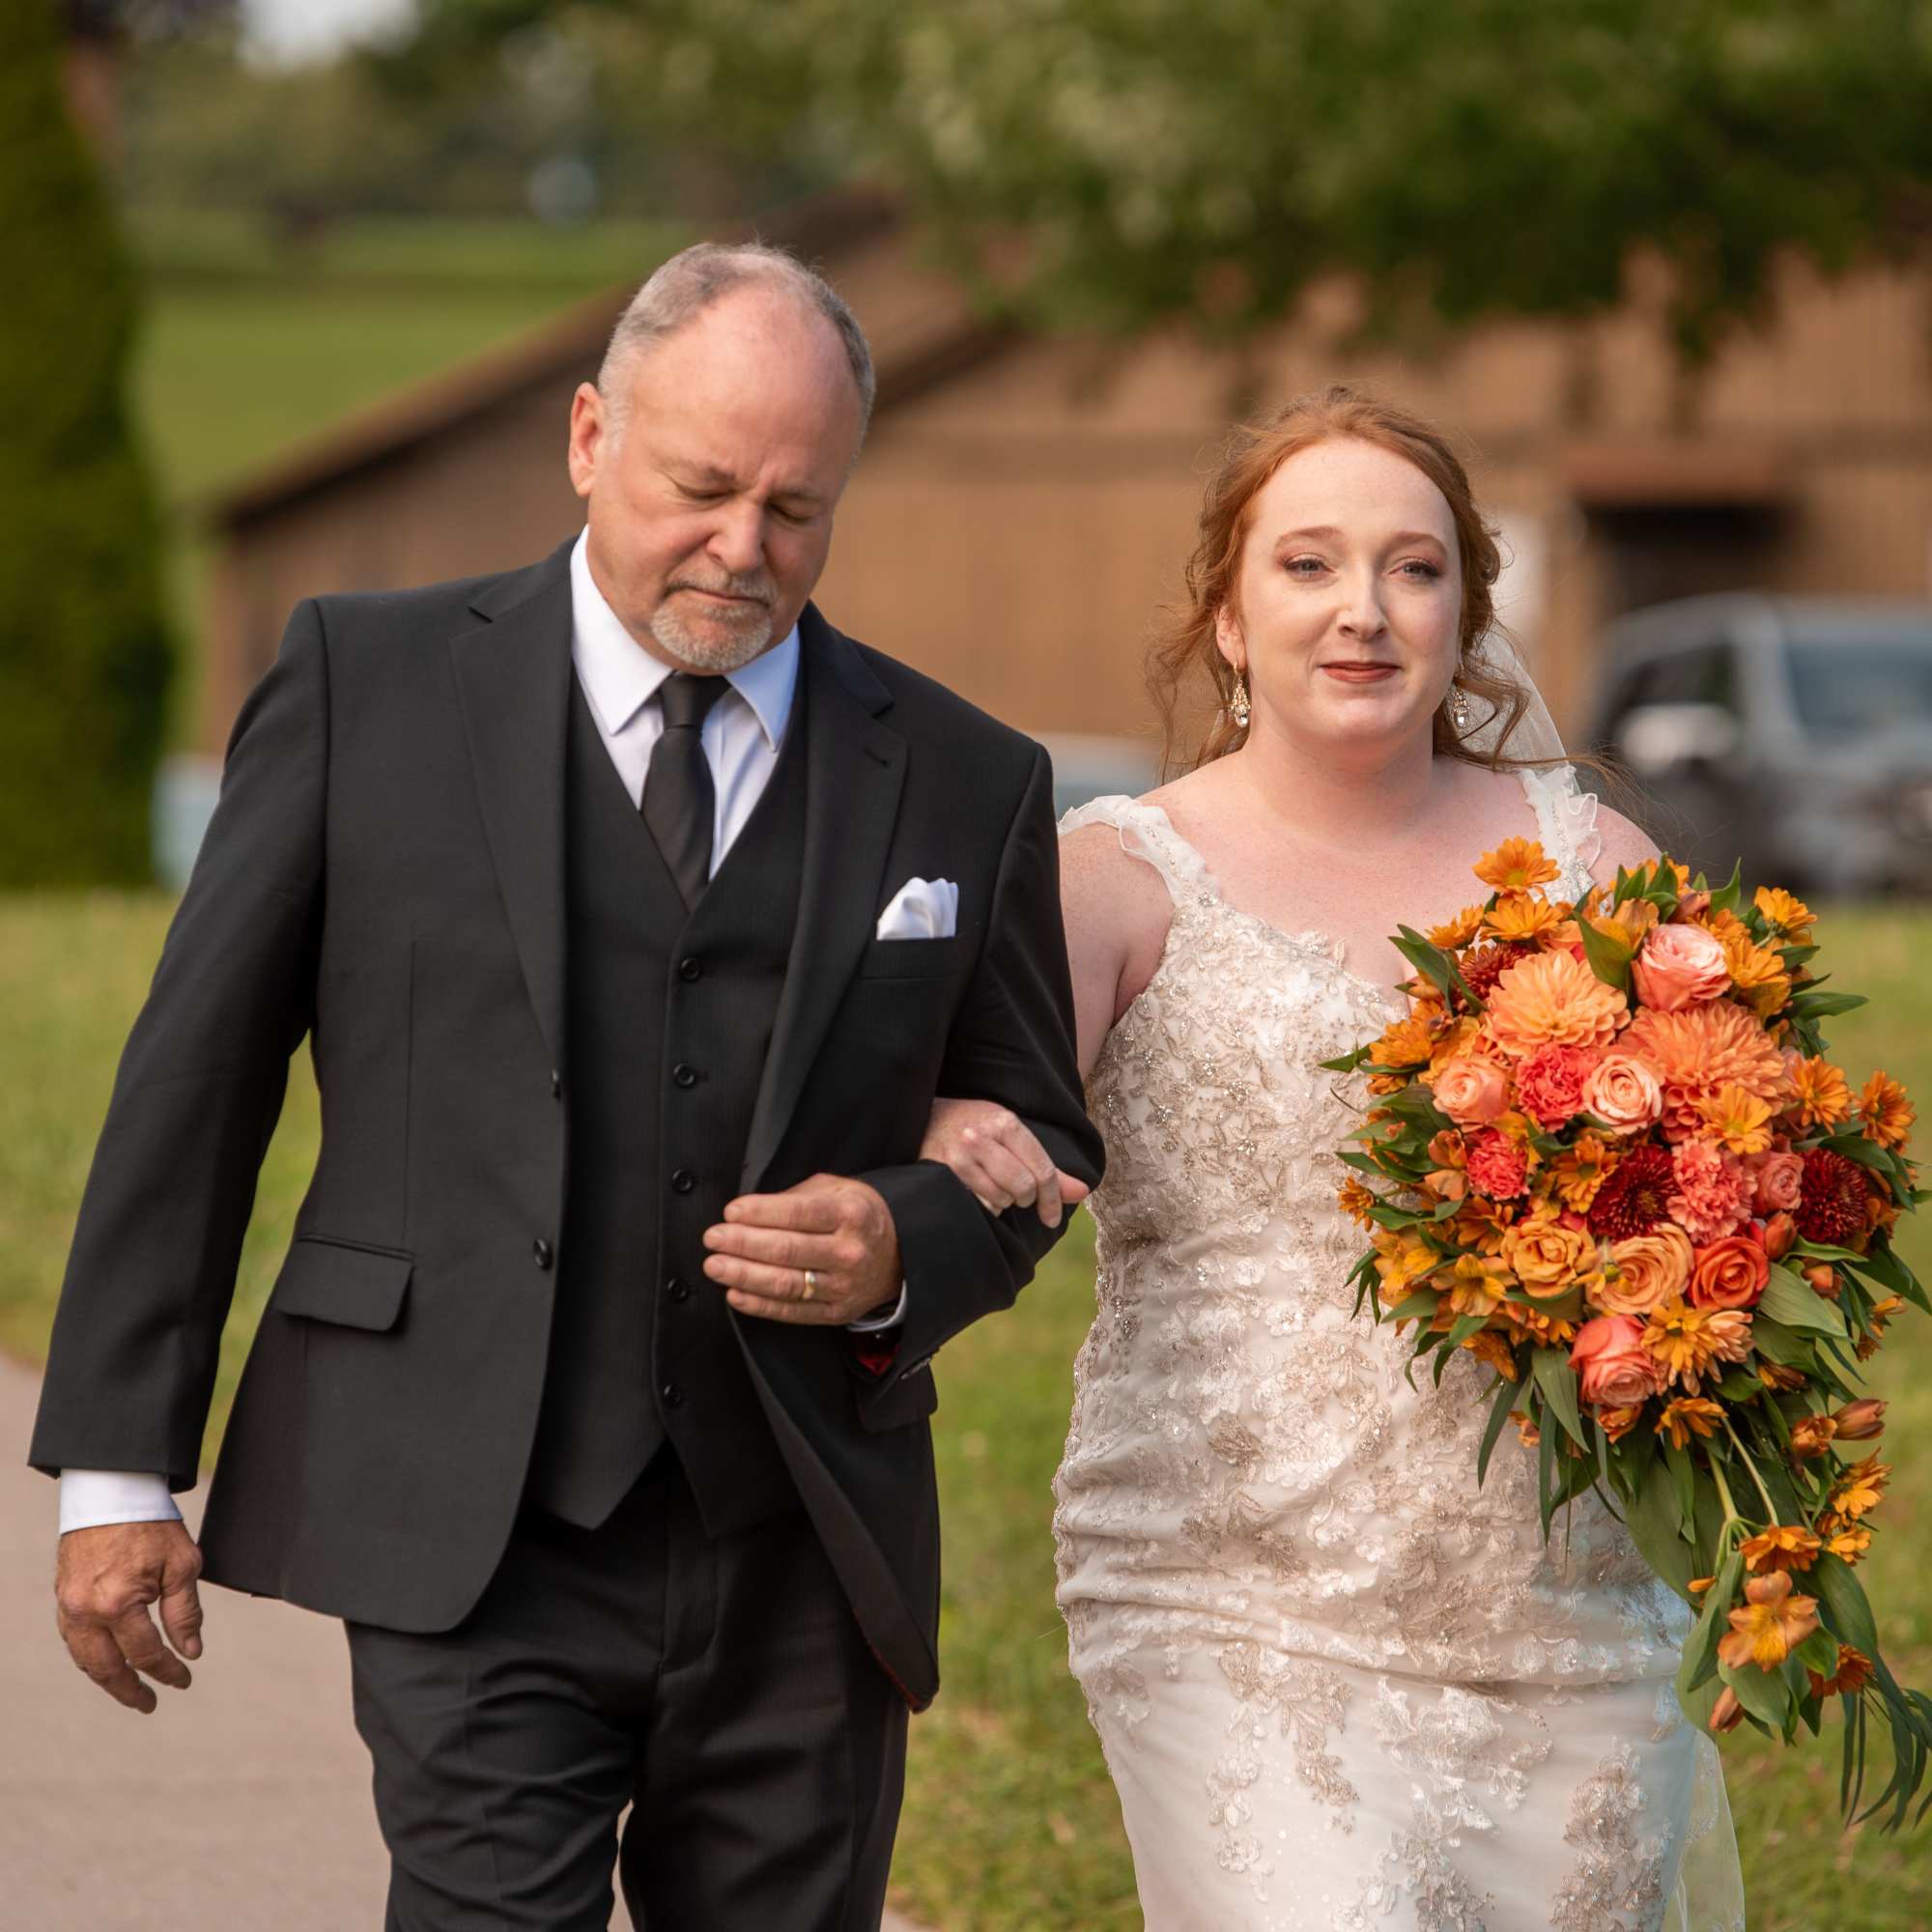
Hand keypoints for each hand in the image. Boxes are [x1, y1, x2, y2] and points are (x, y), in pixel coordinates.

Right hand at [55, 1519, 204, 1713]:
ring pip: (84, 1659)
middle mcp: (86, 1611)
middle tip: (151, 1704)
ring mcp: (68, 1606)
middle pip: (107, 1668)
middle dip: (130, 1690)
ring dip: (107, 1679)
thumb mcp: (182, 1564)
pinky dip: (91, 1657)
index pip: (146, 1653)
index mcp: (118, 1604)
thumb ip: (185, 1612)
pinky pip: (73, 1640)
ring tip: (130, 1691)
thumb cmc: (151, 1524)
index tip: (185, 1679)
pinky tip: (107, 1662)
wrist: (111, 1491)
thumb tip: (190, 1651)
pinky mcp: (62, 1597)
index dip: (167, 1670)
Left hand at [703, 1174, 901, 1324]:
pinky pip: (792, 1312)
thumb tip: (750, 1212)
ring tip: (715, 1266)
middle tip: (713, 1238)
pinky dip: (759, 1305)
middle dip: (742, 1244)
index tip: (731, 1212)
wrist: (900, 1254)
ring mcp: (843, 1286)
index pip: (798, 1214)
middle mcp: (849, 1252)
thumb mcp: (837, 1190)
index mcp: (850, 1214)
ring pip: (785, 1284)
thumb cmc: (859, 1216)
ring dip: (743, 1275)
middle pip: (786, 1250)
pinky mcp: (836, 1313)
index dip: (760, 1213)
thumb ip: (796, 1198)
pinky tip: (736, 1294)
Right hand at [919, 1098, 1090, 1227]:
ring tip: (994, 1186)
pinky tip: (978, 1191)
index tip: (1051, 1218)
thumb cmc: (976, 1126)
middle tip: (1018, 1194)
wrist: (925, 1119)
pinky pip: (977, 1205)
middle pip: (1023, 1188)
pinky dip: (984, 1205)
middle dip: (1026, 1199)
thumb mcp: (1012, 1134)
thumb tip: (1083, 1193)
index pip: (1041, 1170)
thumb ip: (1047, 1166)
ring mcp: (959, 1156)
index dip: (1053, 1199)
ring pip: (1000, 1200)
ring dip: (1002, 1202)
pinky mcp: (942, 1173)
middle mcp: (982, 1137)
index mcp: (1005, 1123)